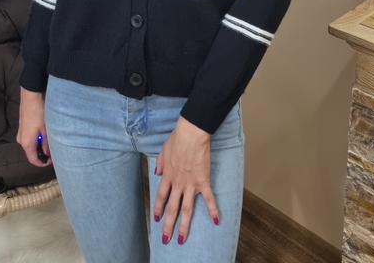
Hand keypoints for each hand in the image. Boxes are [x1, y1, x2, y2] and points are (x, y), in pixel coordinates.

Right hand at [16, 87, 51, 166]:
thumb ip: (46, 144)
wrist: (31, 96)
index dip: (42, 163)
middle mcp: (21, 140)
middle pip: (31, 153)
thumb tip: (48, 153)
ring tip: (50, 141)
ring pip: (31, 145)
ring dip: (39, 145)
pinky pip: (29, 138)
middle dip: (42, 154)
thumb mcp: (45, 130)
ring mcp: (21, 133)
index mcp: (26, 143)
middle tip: (53, 152)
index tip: (50, 161)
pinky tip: (44, 133)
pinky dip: (36, 139)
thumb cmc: (38, 112)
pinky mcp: (22, 127)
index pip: (33, 160)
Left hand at [152, 116, 218, 245]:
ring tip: (181, 239)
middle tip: (165, 240)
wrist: (191, 134)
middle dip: (168, 225)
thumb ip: (160, 163)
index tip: (157, 219)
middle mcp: (178, 183)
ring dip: (184, 226)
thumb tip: (157, 172)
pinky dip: (212, 210)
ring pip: (186, 209)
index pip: (161, 196)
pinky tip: (216, 221)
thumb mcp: (163, 149)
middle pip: (172, 208)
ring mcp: (190, 184)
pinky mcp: (203, 181)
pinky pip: (208, 198)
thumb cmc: (178, 138)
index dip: (159, 208)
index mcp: (167, 175)